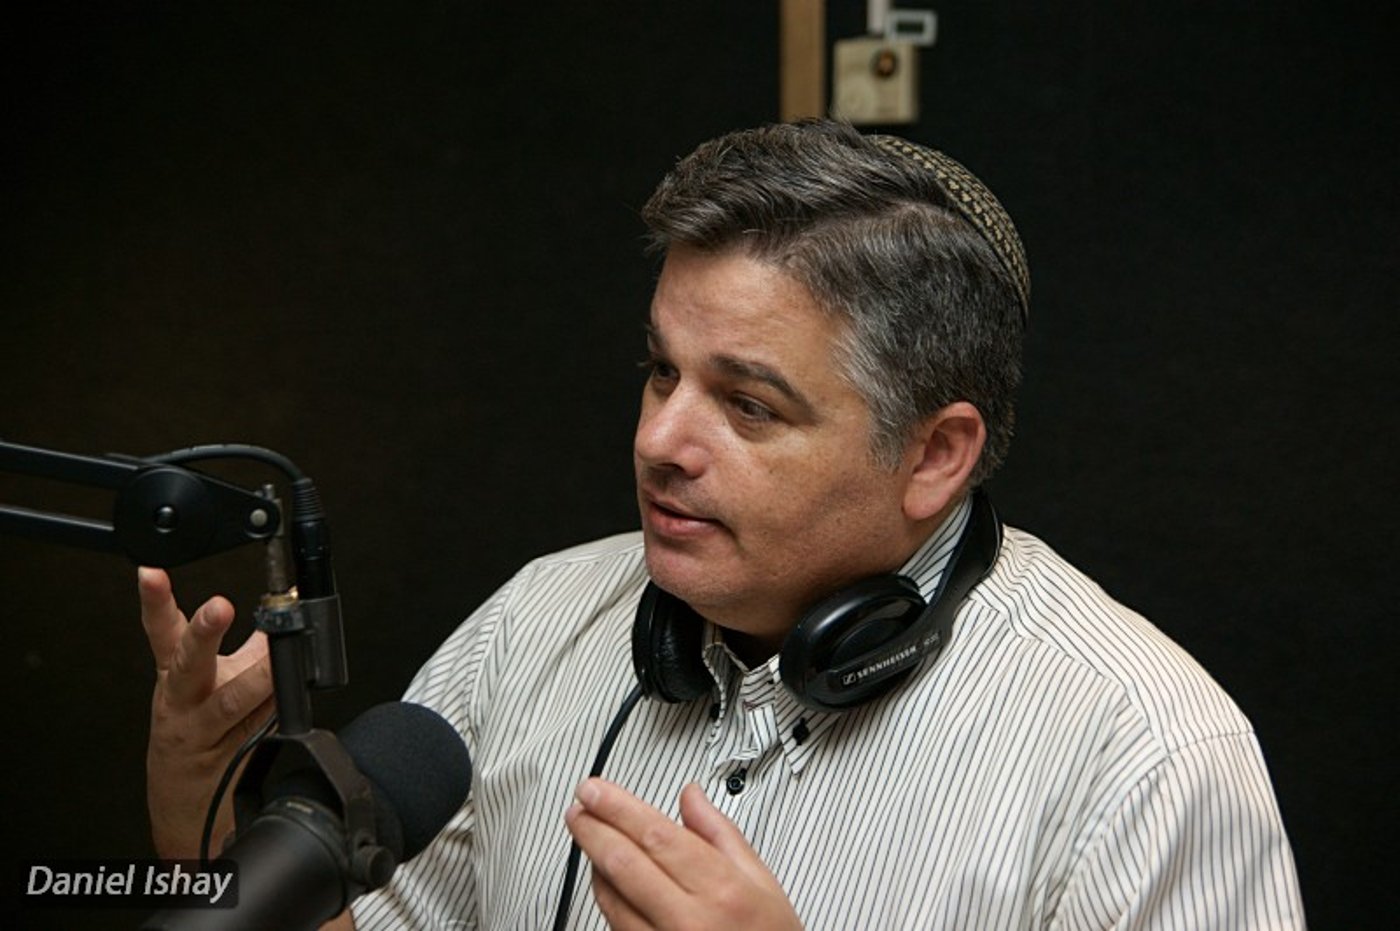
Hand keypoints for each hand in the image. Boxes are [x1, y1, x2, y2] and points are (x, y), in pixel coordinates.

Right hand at [138, 567, 273, 857]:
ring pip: (230, 702)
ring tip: (275, 658)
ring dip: (255, 679)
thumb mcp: (211, 682)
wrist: (186, 803)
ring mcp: (202, 731)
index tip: (152, 574)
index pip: (161, 630)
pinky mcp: (226, 756)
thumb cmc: (199, 733)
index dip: (155, 601)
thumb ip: (249, 644)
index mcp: (175, 674)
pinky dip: (275, 709)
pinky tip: (291, 695)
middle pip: (188, 662)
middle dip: (204, 632)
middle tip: (220, 606)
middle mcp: (184, 700)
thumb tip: (282, 605)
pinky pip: (258, 727)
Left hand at [565, 778, 802, 930]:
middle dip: (593, 828)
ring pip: (611, 895)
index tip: (595, 791)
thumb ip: (720, 833)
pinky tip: (604, 876)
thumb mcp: (762, 882)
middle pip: (624, 862)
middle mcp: (690, 920)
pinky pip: (615, 924)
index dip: (618, 808)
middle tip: (579, 806)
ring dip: (594, 860)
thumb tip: (691, 795)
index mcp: (722, 890)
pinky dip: (605, 894)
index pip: (657, 835)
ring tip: (588, 833)